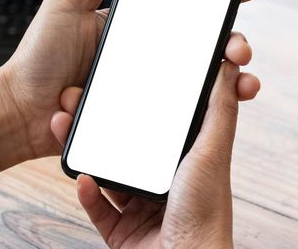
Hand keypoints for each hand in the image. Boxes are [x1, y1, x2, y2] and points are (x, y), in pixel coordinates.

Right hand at [50, 0, 264, 246]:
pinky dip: (88, 193)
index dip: (145, 101)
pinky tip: (81, 176)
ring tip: (68, 128)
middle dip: (104, 126)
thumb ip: (219, 109)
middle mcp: (164, 181)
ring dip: (90, 154)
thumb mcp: (213, 149)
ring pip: (109, 173)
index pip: (162, 123)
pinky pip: (99, 207)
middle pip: (129, 147)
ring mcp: (142, 207)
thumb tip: (229, 67)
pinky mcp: (123, 231)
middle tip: (81, 102)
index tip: (124, 80)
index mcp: (185, 160)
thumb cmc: (205, 210)